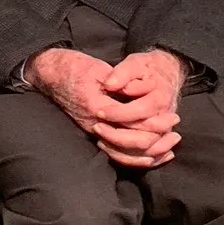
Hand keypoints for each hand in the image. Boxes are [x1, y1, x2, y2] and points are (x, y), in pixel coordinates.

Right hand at [27, 46, 181, 168]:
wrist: (48, 73)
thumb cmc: (72, 67)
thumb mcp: (98, 68)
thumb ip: (118, 81)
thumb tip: (140, 93)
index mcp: (98, 106)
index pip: (132, 123)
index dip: (155, 122)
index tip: (173, 116)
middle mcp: (94, 123)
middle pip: (131, 142)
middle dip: (157, 138)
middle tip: (175, 129)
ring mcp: (92, 130)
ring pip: (124, 153)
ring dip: (149, 152)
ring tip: (170, 145)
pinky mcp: (92, 131)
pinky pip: (114, 153)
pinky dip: (134, 158)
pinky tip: (150, 157)